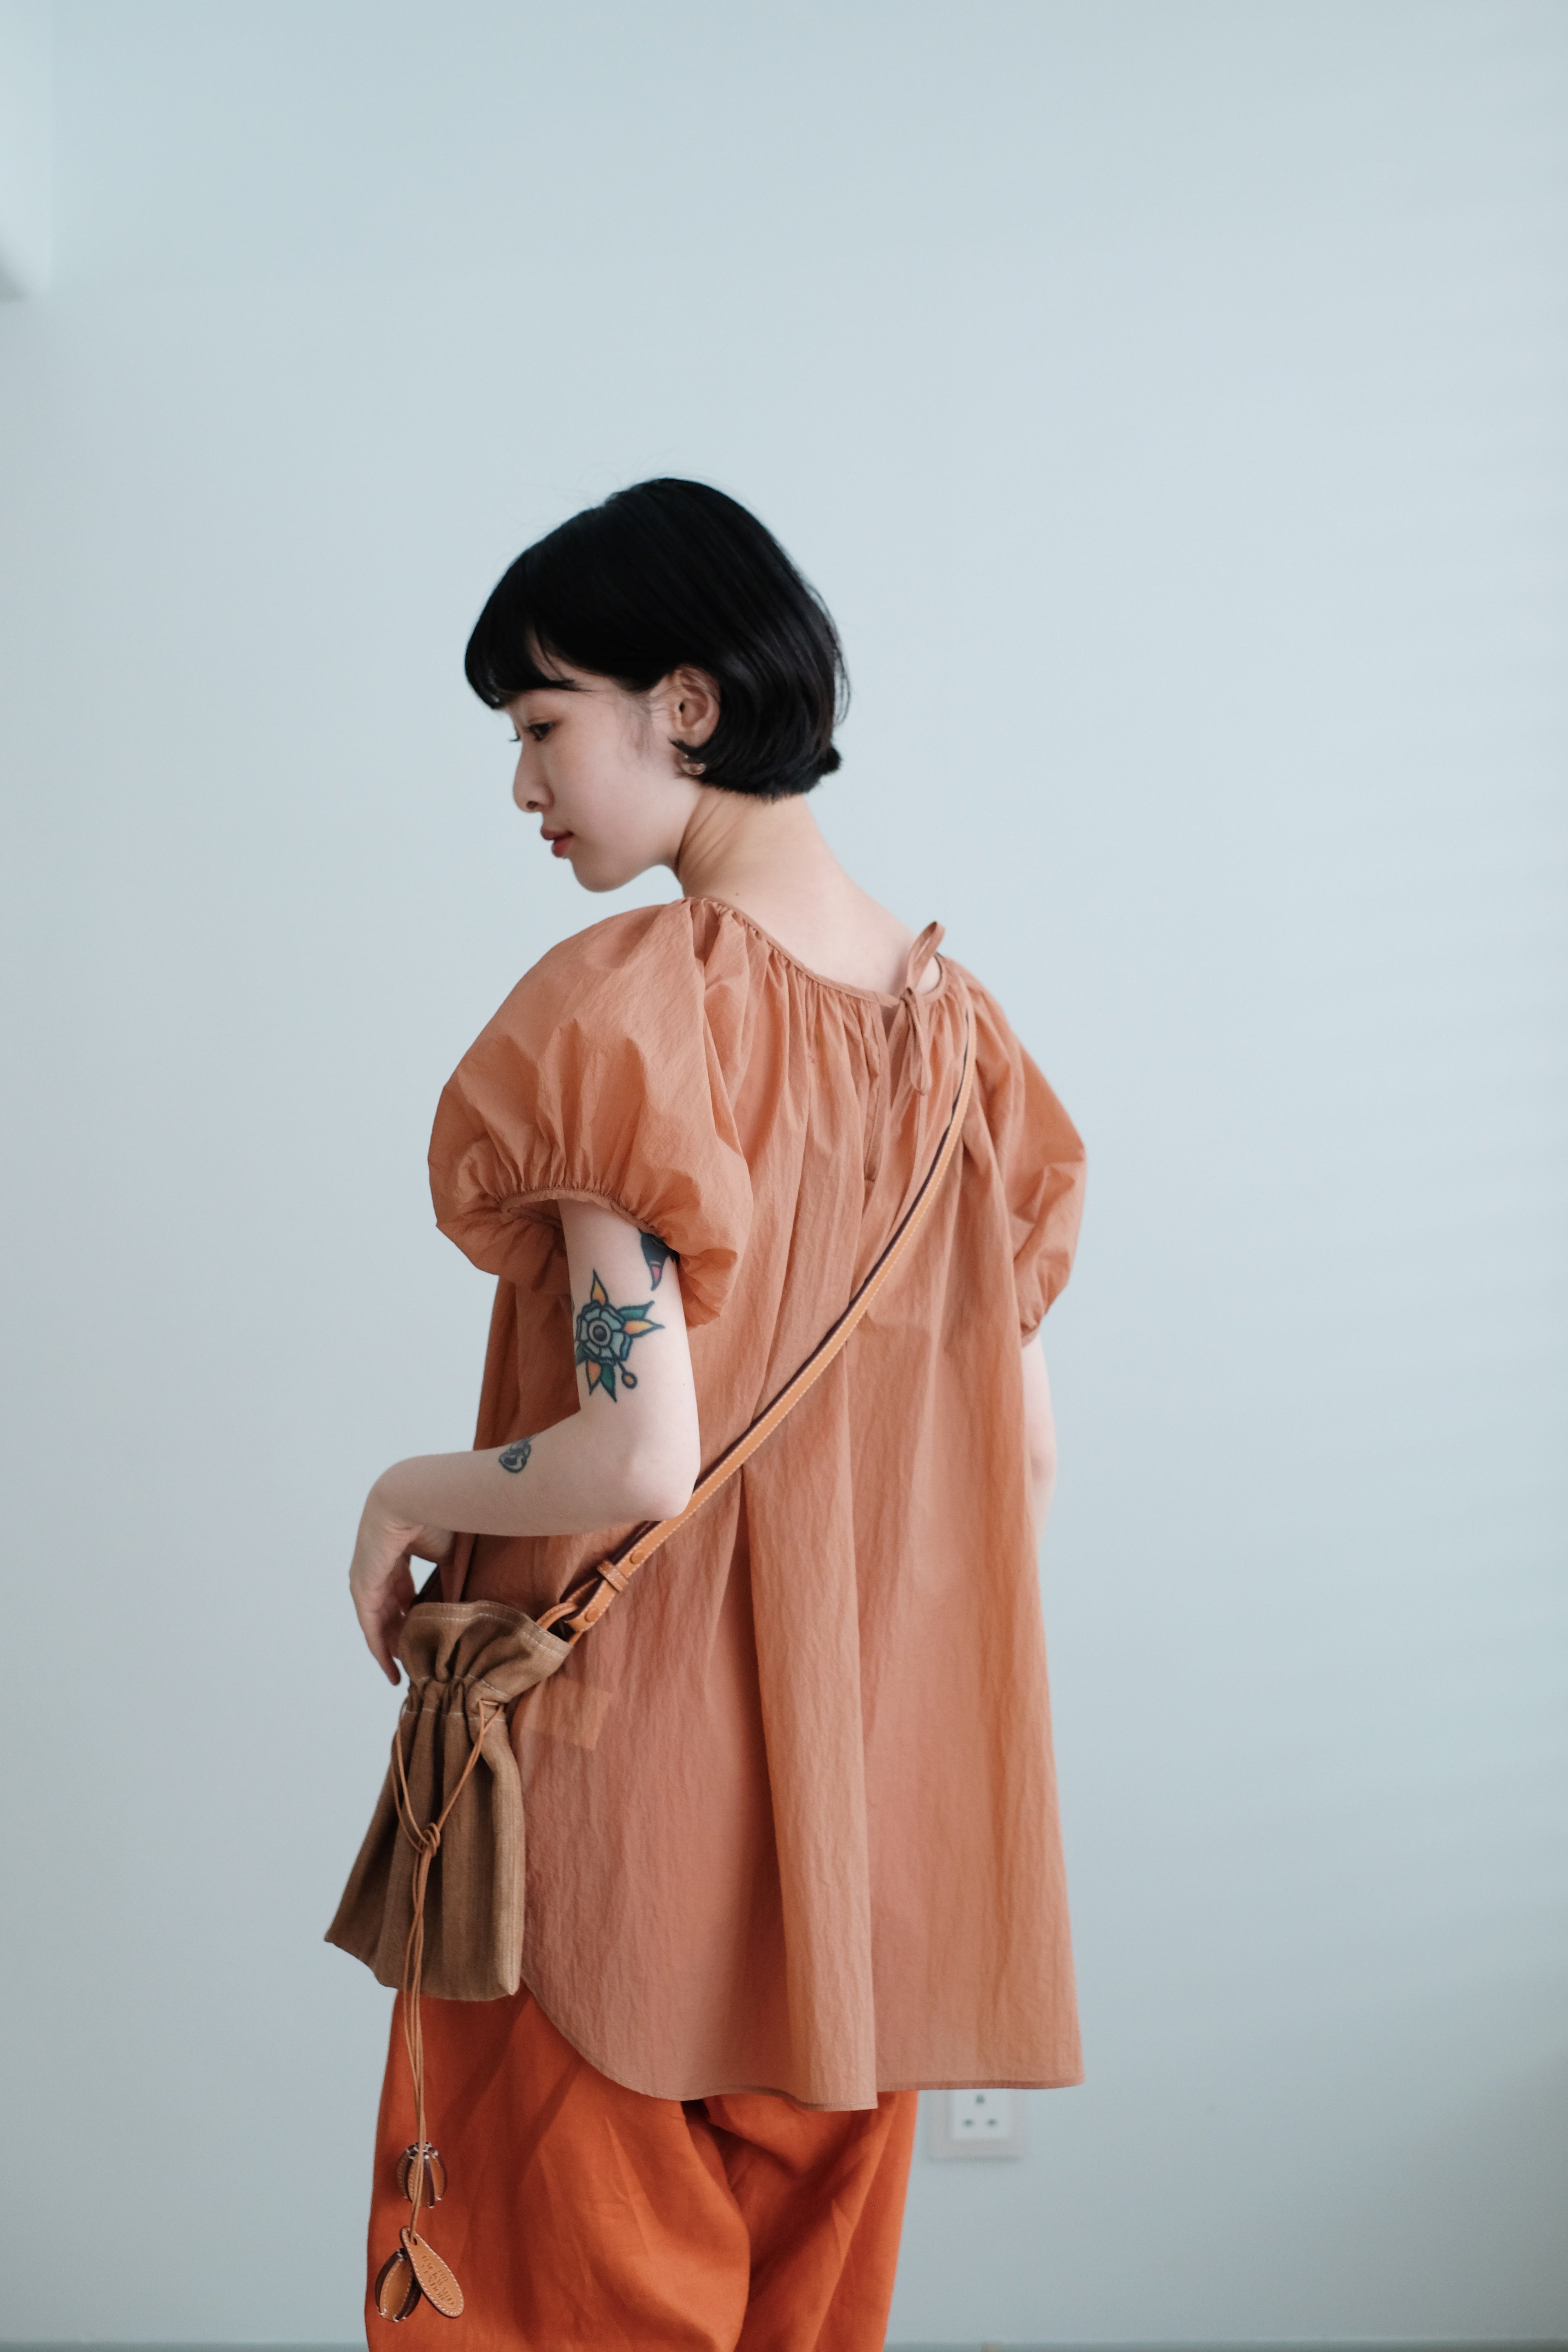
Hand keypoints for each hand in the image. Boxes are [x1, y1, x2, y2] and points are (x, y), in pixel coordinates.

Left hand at [349, 1479, 454, 1682]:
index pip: (401, 1592)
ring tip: (407, 1669)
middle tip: (416, 1660)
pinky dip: (379, 1646)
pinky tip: (391, 1665)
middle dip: (401, 1634)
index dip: (413, 1614)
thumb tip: (458, 1610)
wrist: (415, 1496)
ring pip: (378, 1621)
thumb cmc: (436, 1516)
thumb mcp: (447, 1556)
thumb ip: (449, 1582)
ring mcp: (367, 1578)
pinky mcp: (362, 1586)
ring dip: (391, 1645)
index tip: (426, 1634)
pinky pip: (370, 1624)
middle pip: (388, 1610)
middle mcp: (378, 1568)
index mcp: (397, 1555)